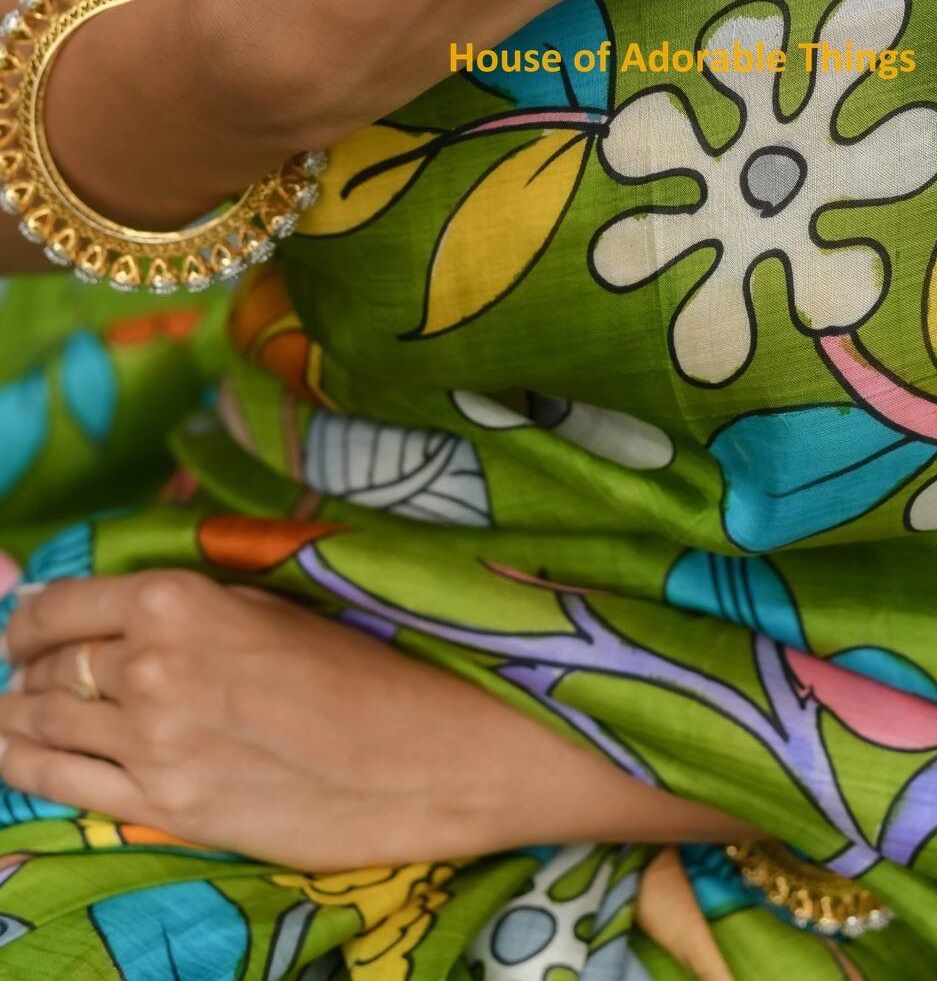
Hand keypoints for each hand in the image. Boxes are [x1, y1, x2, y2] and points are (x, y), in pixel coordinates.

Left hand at [0, 572, 755, 868]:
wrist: (429, 747)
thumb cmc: (366, 658)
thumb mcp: (273, 598)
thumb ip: (189, 597)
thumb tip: (119, 593)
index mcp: (178, 598)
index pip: (60, 603)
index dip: (33, 615)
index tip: (31, 623)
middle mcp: (148, 668)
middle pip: (43, 668)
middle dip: (28, 666)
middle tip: (34, 669)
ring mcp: (151, 746)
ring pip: (37, 727)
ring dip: (20, 715)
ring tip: (19, 712)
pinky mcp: (165, 809)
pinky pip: (60, 785)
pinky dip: (28, 765)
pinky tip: (23, 754)